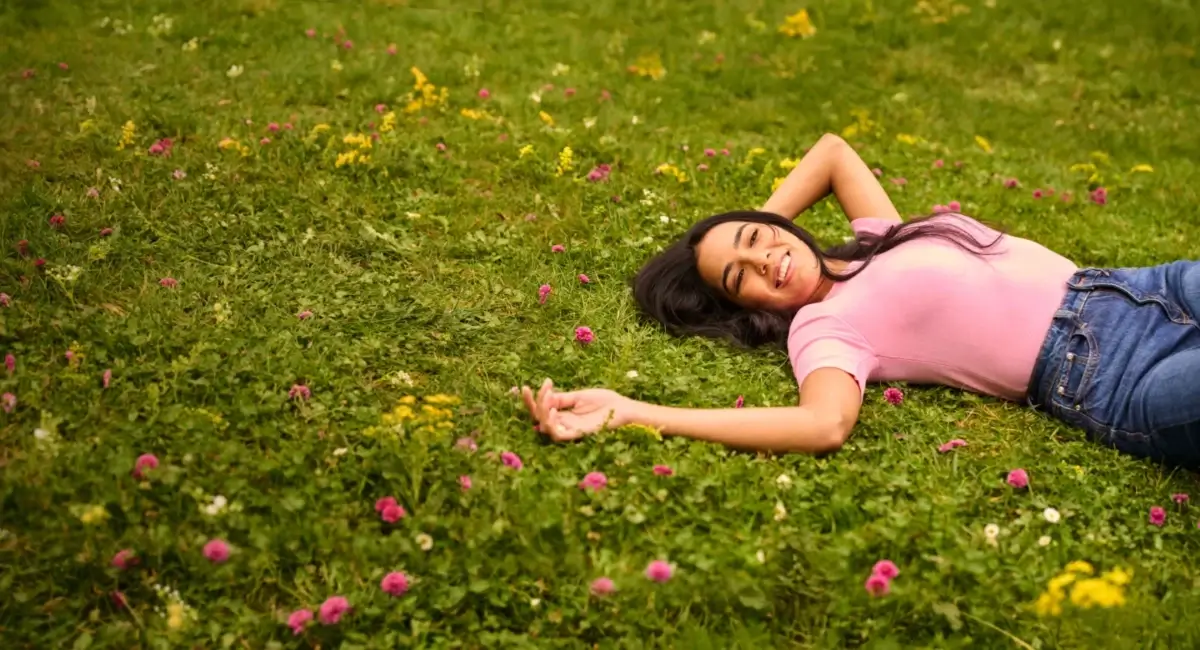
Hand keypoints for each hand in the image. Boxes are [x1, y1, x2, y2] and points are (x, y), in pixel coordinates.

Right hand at [520, 379, 635, 441]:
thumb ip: (562, 398)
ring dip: (541, 413)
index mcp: (562, 413)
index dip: (530, 400)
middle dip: (534, 403)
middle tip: (539, 388)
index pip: (540, 409)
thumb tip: (544, 397)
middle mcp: (563, 423)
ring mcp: (570, 430)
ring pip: (545, 427)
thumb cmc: (604, 401)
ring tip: (547, 401)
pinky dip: (552, 424)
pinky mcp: (578, 435)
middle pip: (539, 418)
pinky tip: (553, 411)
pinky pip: (558, 434)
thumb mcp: (579, 396)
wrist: (623, 408)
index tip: (526, 387)